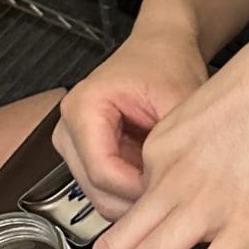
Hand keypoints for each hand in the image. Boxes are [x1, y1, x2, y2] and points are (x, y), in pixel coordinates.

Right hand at [53, 20, 206, 220]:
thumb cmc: (165, 62)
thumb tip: (174, 190)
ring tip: (166, 180)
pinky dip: (132, 191)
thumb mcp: (179, 100)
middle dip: (136, 200)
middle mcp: (69, 128)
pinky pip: (107, 190)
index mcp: (83, 108)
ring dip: (135, 198)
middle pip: (97, 191)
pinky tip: (155, 176)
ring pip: (101, 197)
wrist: (160, 48)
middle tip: (173, 194)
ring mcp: (74, 145)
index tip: (169, 190)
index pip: (103, 172)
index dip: (139, 191)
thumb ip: (173, 147)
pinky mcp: (85, 156)